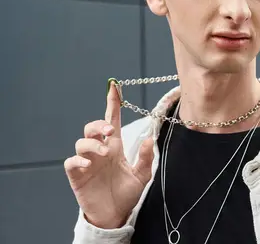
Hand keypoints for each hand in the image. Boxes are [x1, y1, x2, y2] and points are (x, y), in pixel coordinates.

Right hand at [64, 81, 154, 228]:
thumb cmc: (126, 193)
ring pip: (81, 141)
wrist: (115, 214)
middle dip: (99, 124)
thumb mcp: (142, 175)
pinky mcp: (77, 175)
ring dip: (92, 143)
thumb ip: (145, 157)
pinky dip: (78, 159)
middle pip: (92, 128)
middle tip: (109, 131)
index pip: (112, 120)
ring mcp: (87, 162)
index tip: (114, 86)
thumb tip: (148, 139)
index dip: (112, 103)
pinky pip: (71, 161)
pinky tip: (88, 163)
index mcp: (115, 146)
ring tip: (105, 153)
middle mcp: (100, 151)